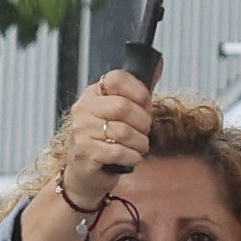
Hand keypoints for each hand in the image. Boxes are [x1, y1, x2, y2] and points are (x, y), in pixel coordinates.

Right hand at [60, 66, 156, 214]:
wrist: (84, 175)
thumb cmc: (105, 142)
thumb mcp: (119, 116)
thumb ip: (137, 94)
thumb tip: (158, 65)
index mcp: (92, 95)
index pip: (116, 78)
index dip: (138, 91)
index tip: (146, 105)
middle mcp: (83, 109)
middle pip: (124, 107)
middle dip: (143, 122)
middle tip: (144, 132)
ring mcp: (82, 131)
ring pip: (124, 132)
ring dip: (140, 143)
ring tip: (139, 147)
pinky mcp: (85, 152)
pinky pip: (119, 152)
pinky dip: (132, 157)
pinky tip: (131, 158)